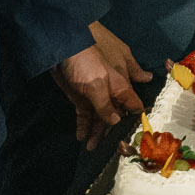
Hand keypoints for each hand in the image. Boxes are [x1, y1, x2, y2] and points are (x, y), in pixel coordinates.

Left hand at [53, 21, 152, 147]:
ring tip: (91, 148)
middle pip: (115, 115)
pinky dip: (84, 124)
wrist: (61, 44)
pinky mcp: (79, 95)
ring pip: (99, 116)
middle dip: (111, 132)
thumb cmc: (85, 61)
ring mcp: (95, 93)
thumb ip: (107, 106)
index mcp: (121, 86)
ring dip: (96, 131)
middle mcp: (111, 91)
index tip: (128, 139)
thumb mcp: (97, 84)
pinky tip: (81, 136)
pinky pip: (85, 113)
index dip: (132, 122)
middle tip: (104, 150)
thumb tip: (116, 121)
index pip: (133, 107)